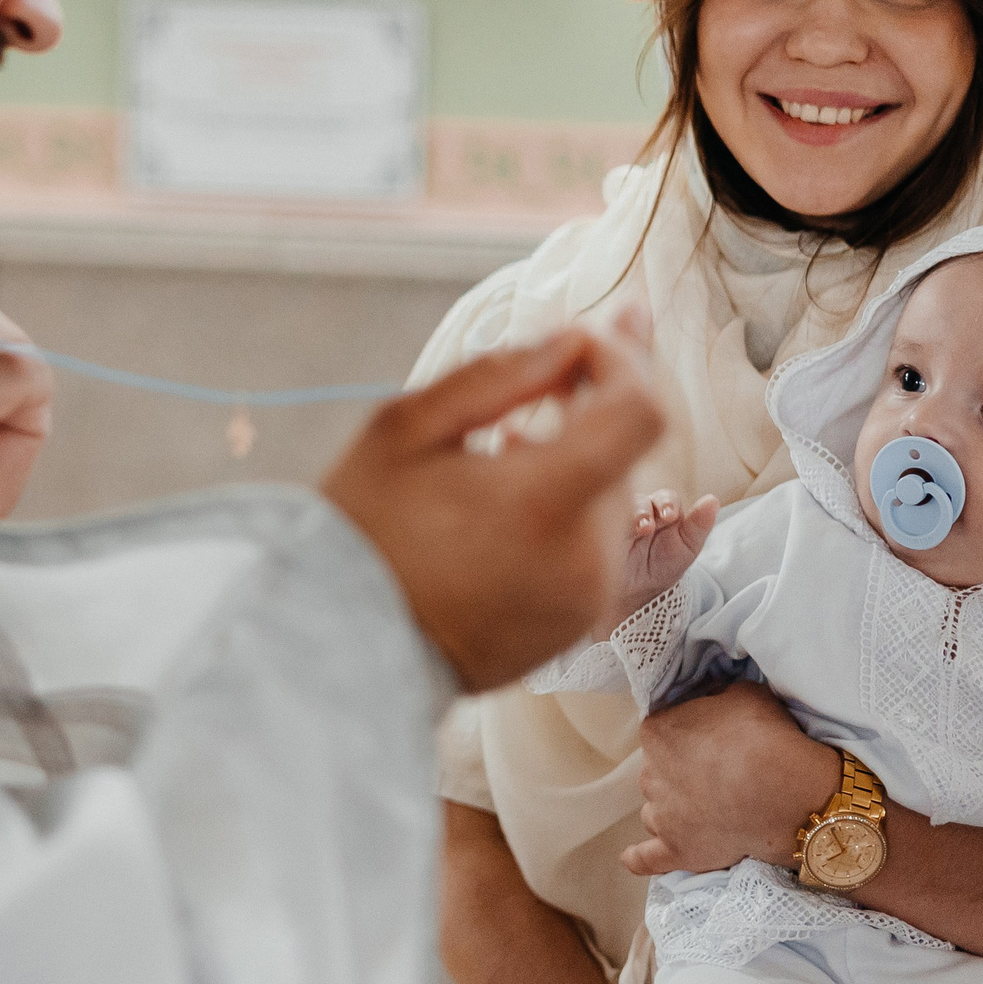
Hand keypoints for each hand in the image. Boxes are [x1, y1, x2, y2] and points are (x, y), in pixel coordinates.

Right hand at [322, 328, 661, 691]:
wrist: (343, 645)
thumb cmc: (366, 527)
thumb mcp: (404, 427)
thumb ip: (499, 374)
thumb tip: (576, 338)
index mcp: (544, 503)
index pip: (639, 409)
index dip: (621, 359)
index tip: (578, 345)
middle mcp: (584, 558)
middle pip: (622, 452)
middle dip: (589, 408)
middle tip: (538, 383)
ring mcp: (586, 599)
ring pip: (608, 498)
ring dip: (573, 464)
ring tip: (499, 458)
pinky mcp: (578, 625)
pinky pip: (592, 548)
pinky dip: (563, 516)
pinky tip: (503, 512)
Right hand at [616, 491, 716, 628]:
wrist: (633, 594)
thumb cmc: (661, 568)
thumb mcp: (686, 548)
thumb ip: (699, 525)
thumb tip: (713, 499)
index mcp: (664, 512)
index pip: (667, 498)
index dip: (668, 504)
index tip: (670, 517)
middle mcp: (641, 510)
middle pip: (644, 498)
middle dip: (648, 508)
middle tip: (651, 525)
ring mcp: (618, 518)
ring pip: (622, 505)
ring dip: (631, 515)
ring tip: (639, 530)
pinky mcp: (600, 527)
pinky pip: (603, 515)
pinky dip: (611, 519)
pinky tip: (618, 531)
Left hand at [621, 683, 838, 876]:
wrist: (784, 793)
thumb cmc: (764, 737)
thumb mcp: (743, 694)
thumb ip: (717, 698)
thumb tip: (711, 700)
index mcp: (658, 731)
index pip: (665, 729)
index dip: (691, 735)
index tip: (714, 741)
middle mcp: (649, 773)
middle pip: (660, 770)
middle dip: (683, 771)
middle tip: (720, 775)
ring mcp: (660, 814)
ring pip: (656, 810)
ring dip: (673, 809)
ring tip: (707, 812)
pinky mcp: (675, 850)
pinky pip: (646, 857)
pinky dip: (639, 858)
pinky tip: (632, 858)